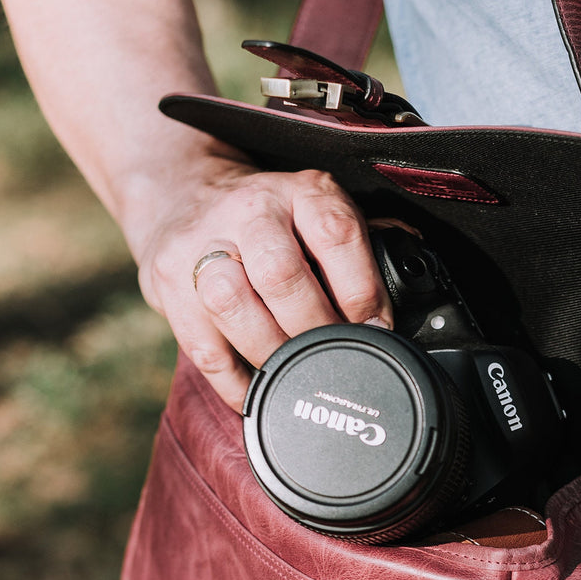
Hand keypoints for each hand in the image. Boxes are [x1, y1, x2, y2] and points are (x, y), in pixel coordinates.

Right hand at [135, 153, 392, 410]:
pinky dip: (236, 381)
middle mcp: (248, 209)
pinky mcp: (167, 284)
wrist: (178, 188)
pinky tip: (260, 390)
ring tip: (295, 372)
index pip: (336, 234)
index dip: (361, 290)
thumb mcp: (315, 208)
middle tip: (335, 356)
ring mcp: (199, 244)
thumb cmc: (270, 217)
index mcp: (299, 191)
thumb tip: (413, 291)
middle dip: (316, 328)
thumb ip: (357, 246)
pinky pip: (203, 347)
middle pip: (281, 275)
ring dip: (272, 352)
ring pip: (233, 305)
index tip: (376, 329)